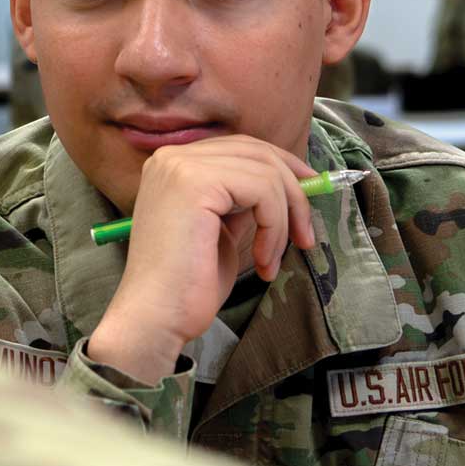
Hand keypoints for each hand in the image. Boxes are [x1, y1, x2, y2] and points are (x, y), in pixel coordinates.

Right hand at [88, 136, 318, 383]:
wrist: (156, 317)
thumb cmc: (187, 285)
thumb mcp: (221, 230)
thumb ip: (242, 202)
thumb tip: (289, 187)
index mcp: (175, 166)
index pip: (242, 148)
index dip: (283, 168)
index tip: (308, 199)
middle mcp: (173, 157)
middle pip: (258, 152)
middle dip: (294, 192)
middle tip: (306, 235)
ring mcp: (181, 167)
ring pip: (266, 172)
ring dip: (283, 220)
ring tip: (272, 260)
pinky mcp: (195, 183)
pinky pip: (262, 190)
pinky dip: (274, 227)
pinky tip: (263, 260)